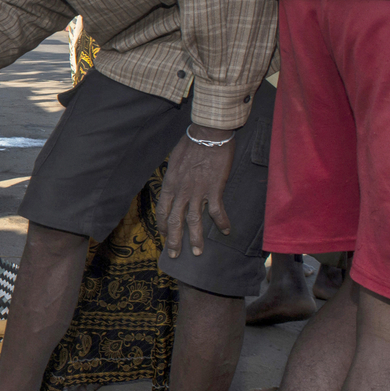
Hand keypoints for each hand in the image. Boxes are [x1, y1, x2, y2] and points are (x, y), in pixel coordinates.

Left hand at [158, 127, 235, 257]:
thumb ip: (174, 177)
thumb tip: (175, 186)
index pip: (162, 211)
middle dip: (174, 240)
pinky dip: (222, 222)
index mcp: (170, 184)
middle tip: (174, 255)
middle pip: (175, 221)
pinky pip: (217, 210)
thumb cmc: (191, 144)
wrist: (207, 135)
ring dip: (195, 238)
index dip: (163, 226)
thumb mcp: (174, 161)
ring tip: (198, 252)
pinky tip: (226, 231)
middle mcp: (181, 191)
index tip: (164, 236)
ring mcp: (197, 191)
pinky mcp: (214, 189)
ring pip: (193, 221)